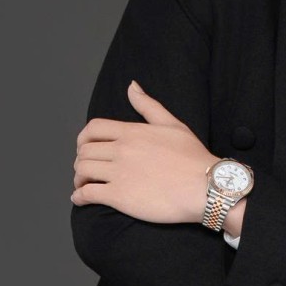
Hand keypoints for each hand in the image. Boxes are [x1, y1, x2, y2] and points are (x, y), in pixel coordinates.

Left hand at [72, 82, 216, 222]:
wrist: (206, 188)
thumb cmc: (194, 158)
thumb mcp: (173, 125)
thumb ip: (149, 106)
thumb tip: (132, 87)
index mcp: (132, 132)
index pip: (93, 129)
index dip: (83, 139)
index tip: (85, 148)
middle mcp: (121, 150)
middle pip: (84, 151)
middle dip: (81, 160)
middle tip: (87, 170)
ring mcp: (119, 173)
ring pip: (82, 170)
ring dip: (78, 178)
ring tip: (83, 185)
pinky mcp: (120, 196)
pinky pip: (88, 194)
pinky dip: (79, 197)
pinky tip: (81, 199)